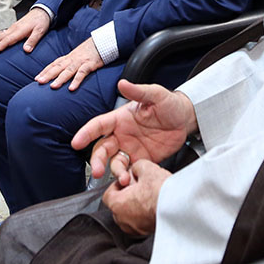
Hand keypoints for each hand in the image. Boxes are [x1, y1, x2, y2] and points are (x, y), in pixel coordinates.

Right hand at [0, 7, 50, 55]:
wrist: (42, 11)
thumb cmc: (41, 21)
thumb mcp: (40, 31)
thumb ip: (32, 40)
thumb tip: (26, 50)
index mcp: (19, 31)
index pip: (6, 41)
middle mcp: (14, 29)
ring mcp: (13, 28)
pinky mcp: (14, 28)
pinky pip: (3, 34)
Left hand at [35, 37, 102, 90]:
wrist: (104, 41)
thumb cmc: (92, 50)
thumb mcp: (78, 56)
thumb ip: (70, 63)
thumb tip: (62, 73)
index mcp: (69, 57)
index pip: (54, 64)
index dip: (45, 71)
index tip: (36, 78)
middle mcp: (73, 59)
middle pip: (58, 67)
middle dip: (48, 75)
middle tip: (38, 82)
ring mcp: (81, 61)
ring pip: (68, 70)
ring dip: (60, 78)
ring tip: (52, 87)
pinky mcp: (91, 64)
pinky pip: (82, 72)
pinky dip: (77, 80)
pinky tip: (72, 88)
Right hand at [72, 80, 196, 185]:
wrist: (187, 120)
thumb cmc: (170, 104)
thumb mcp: (156, 95)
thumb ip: (138, 91)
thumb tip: (122, 83)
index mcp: (120, 118)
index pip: (98, 125)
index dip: (86, 133)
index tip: (76, 142)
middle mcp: (121, 135)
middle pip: (102, 149)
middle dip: (97, 161)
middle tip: (97, 171)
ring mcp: (130, 149)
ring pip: (114, 162)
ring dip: (115, 171)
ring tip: (123, 178)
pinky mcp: (141, 160)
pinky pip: (129, 171)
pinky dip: (127, 177)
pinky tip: (131, 180)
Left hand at [103, 159, 170, 236]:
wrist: (179, 206)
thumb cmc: (161, 191)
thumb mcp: (146, 167)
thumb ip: (136, 167)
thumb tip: (136, 169)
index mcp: (117, 205)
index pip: (107, 195)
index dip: (116, 185)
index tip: (125, 181)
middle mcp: (123, 220)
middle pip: (118, 206)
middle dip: (126, 196)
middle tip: (138, 187)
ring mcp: (136, 229)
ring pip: (129, 216)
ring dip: (135, 206)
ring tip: (148, 196)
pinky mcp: (147, 233)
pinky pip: (141, 223)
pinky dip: (144, 215)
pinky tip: (155, 205)